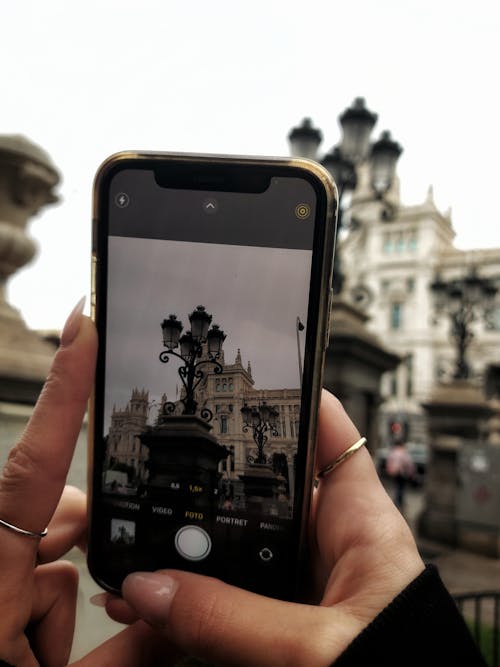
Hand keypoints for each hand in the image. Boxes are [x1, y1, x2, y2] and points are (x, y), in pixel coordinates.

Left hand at [0, 305, 96, 666]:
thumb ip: (122, 657)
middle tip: (95, 598)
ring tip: (37, 659)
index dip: (63, 390)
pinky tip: (31, 652)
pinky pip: (33, 576)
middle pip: (56, 510)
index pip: (34, 464)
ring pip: (48, 553)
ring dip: (58, 598)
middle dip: (83, 538)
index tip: (81, 326)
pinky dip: (42, 611)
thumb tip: (182, 623)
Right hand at [102, 391, 424, 666]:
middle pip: (264, 494)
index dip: (296, 402)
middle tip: (158, 477)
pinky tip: (146, 601)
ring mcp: (299, 590)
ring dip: (186, 552)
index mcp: (362, 528)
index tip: (249, 378)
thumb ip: (236, 620)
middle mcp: (328, 551)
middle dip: (210, 489)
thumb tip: (154, 589)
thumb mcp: (317, 648)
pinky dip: (185, 604)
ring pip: (235, 553)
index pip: (332, 440)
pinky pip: (223, 603)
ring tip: (135, 545)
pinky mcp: (276, 626)